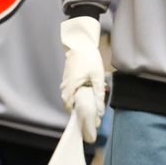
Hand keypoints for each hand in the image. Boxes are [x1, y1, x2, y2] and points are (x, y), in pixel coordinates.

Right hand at [60, 17, 104, 135]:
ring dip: (76, 103)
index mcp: (70, 87)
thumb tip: (100, 111)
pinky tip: (86, 95)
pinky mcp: (67, 78)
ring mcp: (65, 82)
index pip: (69, 107)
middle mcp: (65, 86)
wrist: (80, 43)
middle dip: (76, 110)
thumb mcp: (97, 76)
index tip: (83, 121)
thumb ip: (98, 94)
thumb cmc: (89, 59)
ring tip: (88, 107)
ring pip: (68, 97)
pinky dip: (75, 95)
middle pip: (68, 104)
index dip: (75, 115)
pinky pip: (69, 91)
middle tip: (87, 116)